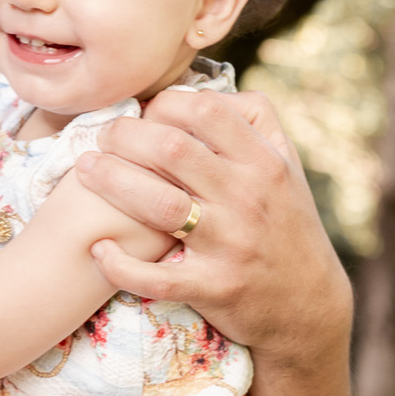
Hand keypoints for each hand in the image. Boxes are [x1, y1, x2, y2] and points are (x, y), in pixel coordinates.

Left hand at [77, 86, 352, 370]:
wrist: (308, 305)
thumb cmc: (285, 225)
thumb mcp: (286, 166)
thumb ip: (251, 122)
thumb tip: (198, 90)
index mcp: (264, 161)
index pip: (206, 111)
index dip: (164, 105)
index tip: (144, 115)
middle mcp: (248, 197)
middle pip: (172, 149)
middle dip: (124, 136)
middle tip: (102, 138)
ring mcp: (230, 244)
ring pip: (160, 204)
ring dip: (112, 182)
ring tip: (86, 170)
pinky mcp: (213, 288)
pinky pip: (157, 277)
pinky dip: (120, 264)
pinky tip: (99, 248)